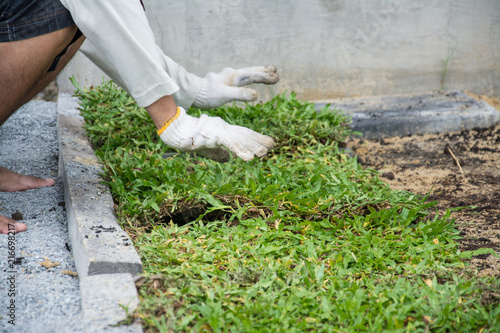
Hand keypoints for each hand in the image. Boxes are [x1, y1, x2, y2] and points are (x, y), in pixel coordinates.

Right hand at [158, 107, 273, 161]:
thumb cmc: (189, 137)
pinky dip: (241, 151)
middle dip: (258, 140)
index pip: (242, 135)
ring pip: (241, 139)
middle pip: (245, 135)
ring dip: (253, 146)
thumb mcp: (206, 148)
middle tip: (272, 145)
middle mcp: (224, 129)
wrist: (175, 131)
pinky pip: (231, 144)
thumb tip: (227, 159)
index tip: (267, 144)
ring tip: (264, 152)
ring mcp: (220, 131)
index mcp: (223, 131)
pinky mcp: (215, 135)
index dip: (255, 139)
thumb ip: (218, 153)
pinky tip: (250, 158)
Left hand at [192, 66, 278, 108]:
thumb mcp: (224, 96)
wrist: (191, 93)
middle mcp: (231, 74)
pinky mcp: (223, 83)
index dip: (265, 77)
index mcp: (233, 76)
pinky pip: (240, 79)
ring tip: (267, 71)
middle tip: (276, 71)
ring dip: (257, 73)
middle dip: (264, 71)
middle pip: (251, 71)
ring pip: (246, 74)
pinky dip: (248, 78)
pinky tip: (247, 81)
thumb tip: (256, 95)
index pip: (253, 76)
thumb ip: (240, 95)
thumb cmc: (207, 95)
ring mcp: (227, 78)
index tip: (276, 78)